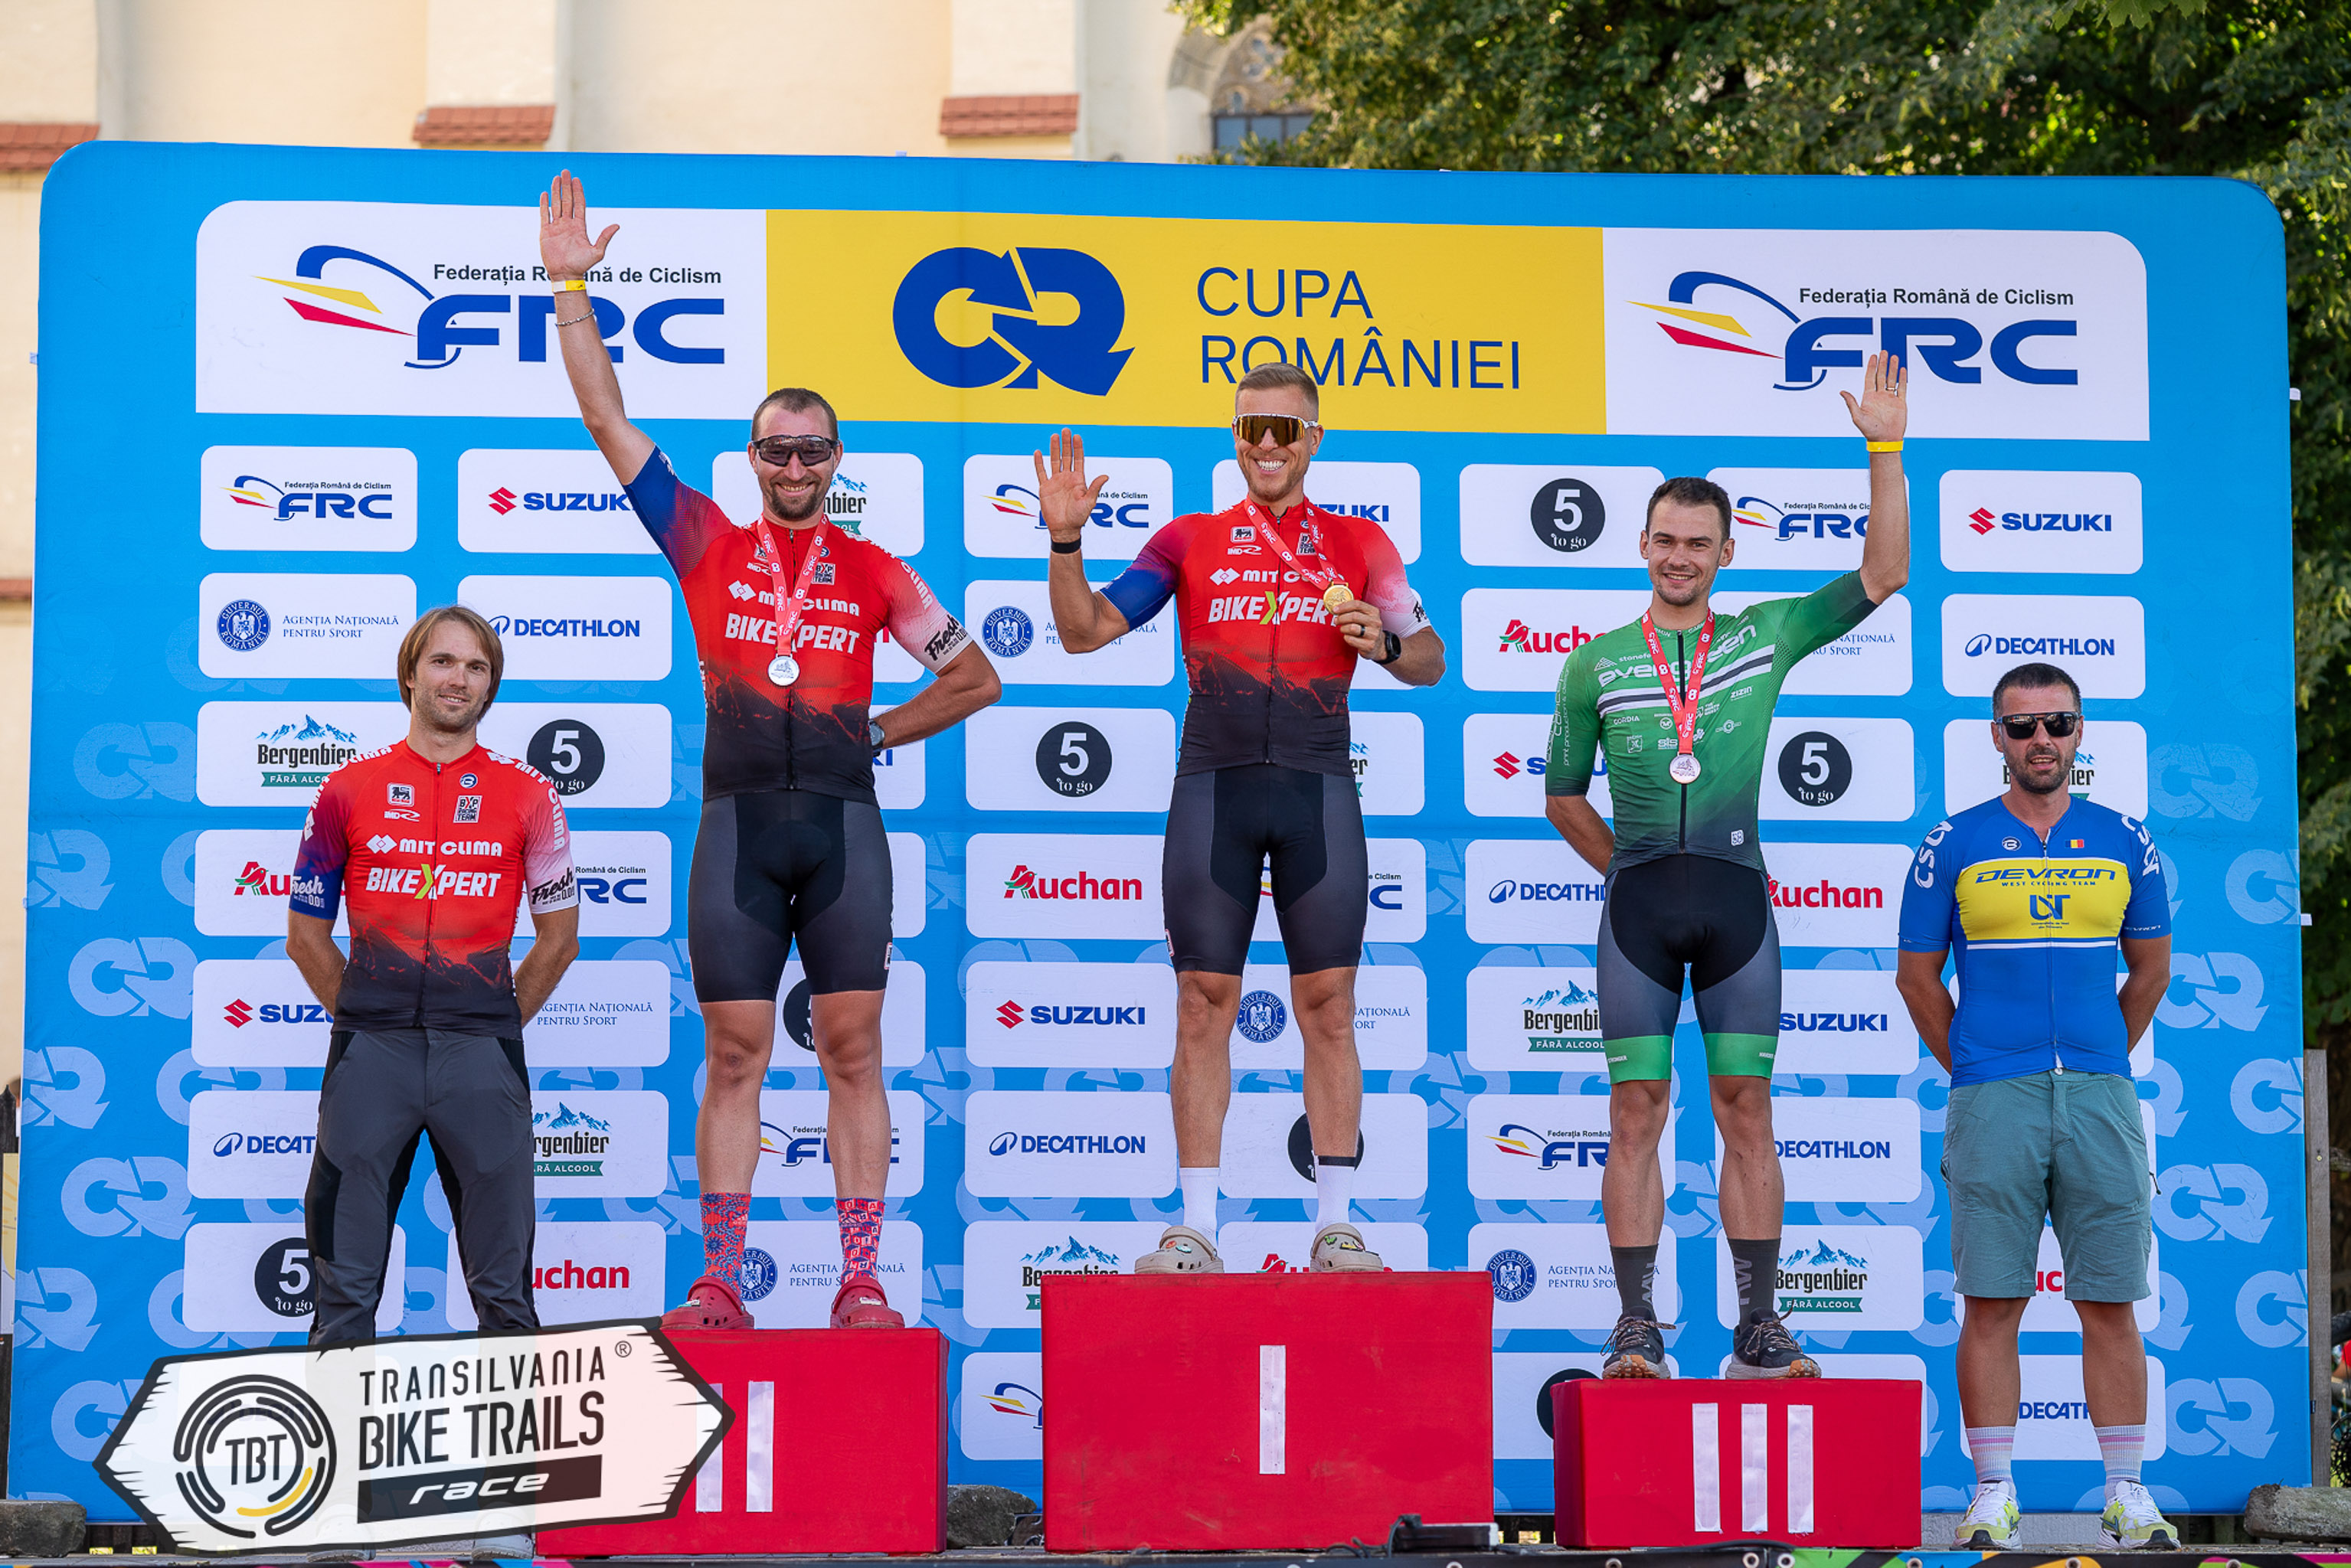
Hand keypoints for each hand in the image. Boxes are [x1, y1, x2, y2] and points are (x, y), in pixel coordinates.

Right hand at [539, 169, 618, 282]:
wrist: (565, 275)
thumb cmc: (582, 266)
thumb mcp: (597, 252)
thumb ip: (605, 237)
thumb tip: (617, 225)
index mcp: (580, 227)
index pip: (579, 205)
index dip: (578, 192)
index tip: (577, 180)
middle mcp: (568, 224)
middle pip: (567, 201)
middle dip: (566, 186)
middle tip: (565, 172)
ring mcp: (556, 227)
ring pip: (556, 205)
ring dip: (556, 191)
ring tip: (556, 178)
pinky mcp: (545, 232)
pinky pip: (544, 215)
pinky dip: (544, 204)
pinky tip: (545, 194)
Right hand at [1032, 428, 1107, 545]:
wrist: (1065, 529)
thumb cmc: (1079, 517)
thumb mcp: (1089, 502)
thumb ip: (1095, 488)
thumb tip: (1106, 476)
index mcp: (1079, 480)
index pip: (1078, 459)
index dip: (1078, 448)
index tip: (1077, 436)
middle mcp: (1067, 478)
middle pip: (1066, 456)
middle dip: (1066, 443)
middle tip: (1065, 430)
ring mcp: (1056, 482)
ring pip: (1054, 461)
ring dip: (1054, 449)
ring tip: (1054, 436)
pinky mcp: (1045, 488)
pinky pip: (1041, 473)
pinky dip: (1039, 463)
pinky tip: (1038, 453)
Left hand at [1335, 599, 1382, 657]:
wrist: (1378, 645)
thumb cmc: (1368, 629)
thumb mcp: (1365, 617)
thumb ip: (1354, 611)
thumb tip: (1338, 608)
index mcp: (1374, 612)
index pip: (1357, 604)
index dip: (1344, 606)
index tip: (1335, 609)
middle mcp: (1375, 622)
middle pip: (1354, 616)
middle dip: (1341, 618)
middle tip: (1336, 620)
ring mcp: (1373, 634)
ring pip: (1352, 628)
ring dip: (1343, 628)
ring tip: (1343, 629)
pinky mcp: (1369, 645)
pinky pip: (1350, 639)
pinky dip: (1346, 637)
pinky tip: (1348, 637)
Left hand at [1841, 350, 1906, 442]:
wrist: (1885, 440)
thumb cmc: (1870, 431)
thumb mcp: (1857, 417)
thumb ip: (1851, 403)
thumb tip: (1841, 391)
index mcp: (1868, 398)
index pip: (1870, 378)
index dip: (1871, 367)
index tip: (1873, 356)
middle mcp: (1879, 396)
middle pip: (1881, 376)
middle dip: (1882, 364)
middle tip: (1884, 351)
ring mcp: (1890, 399)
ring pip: (1891, 380)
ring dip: (1892, 368)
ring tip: (1894, 357)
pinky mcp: (1900, 403)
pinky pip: (1901, 388)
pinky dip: (1902, 379)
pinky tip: (1902, 370)